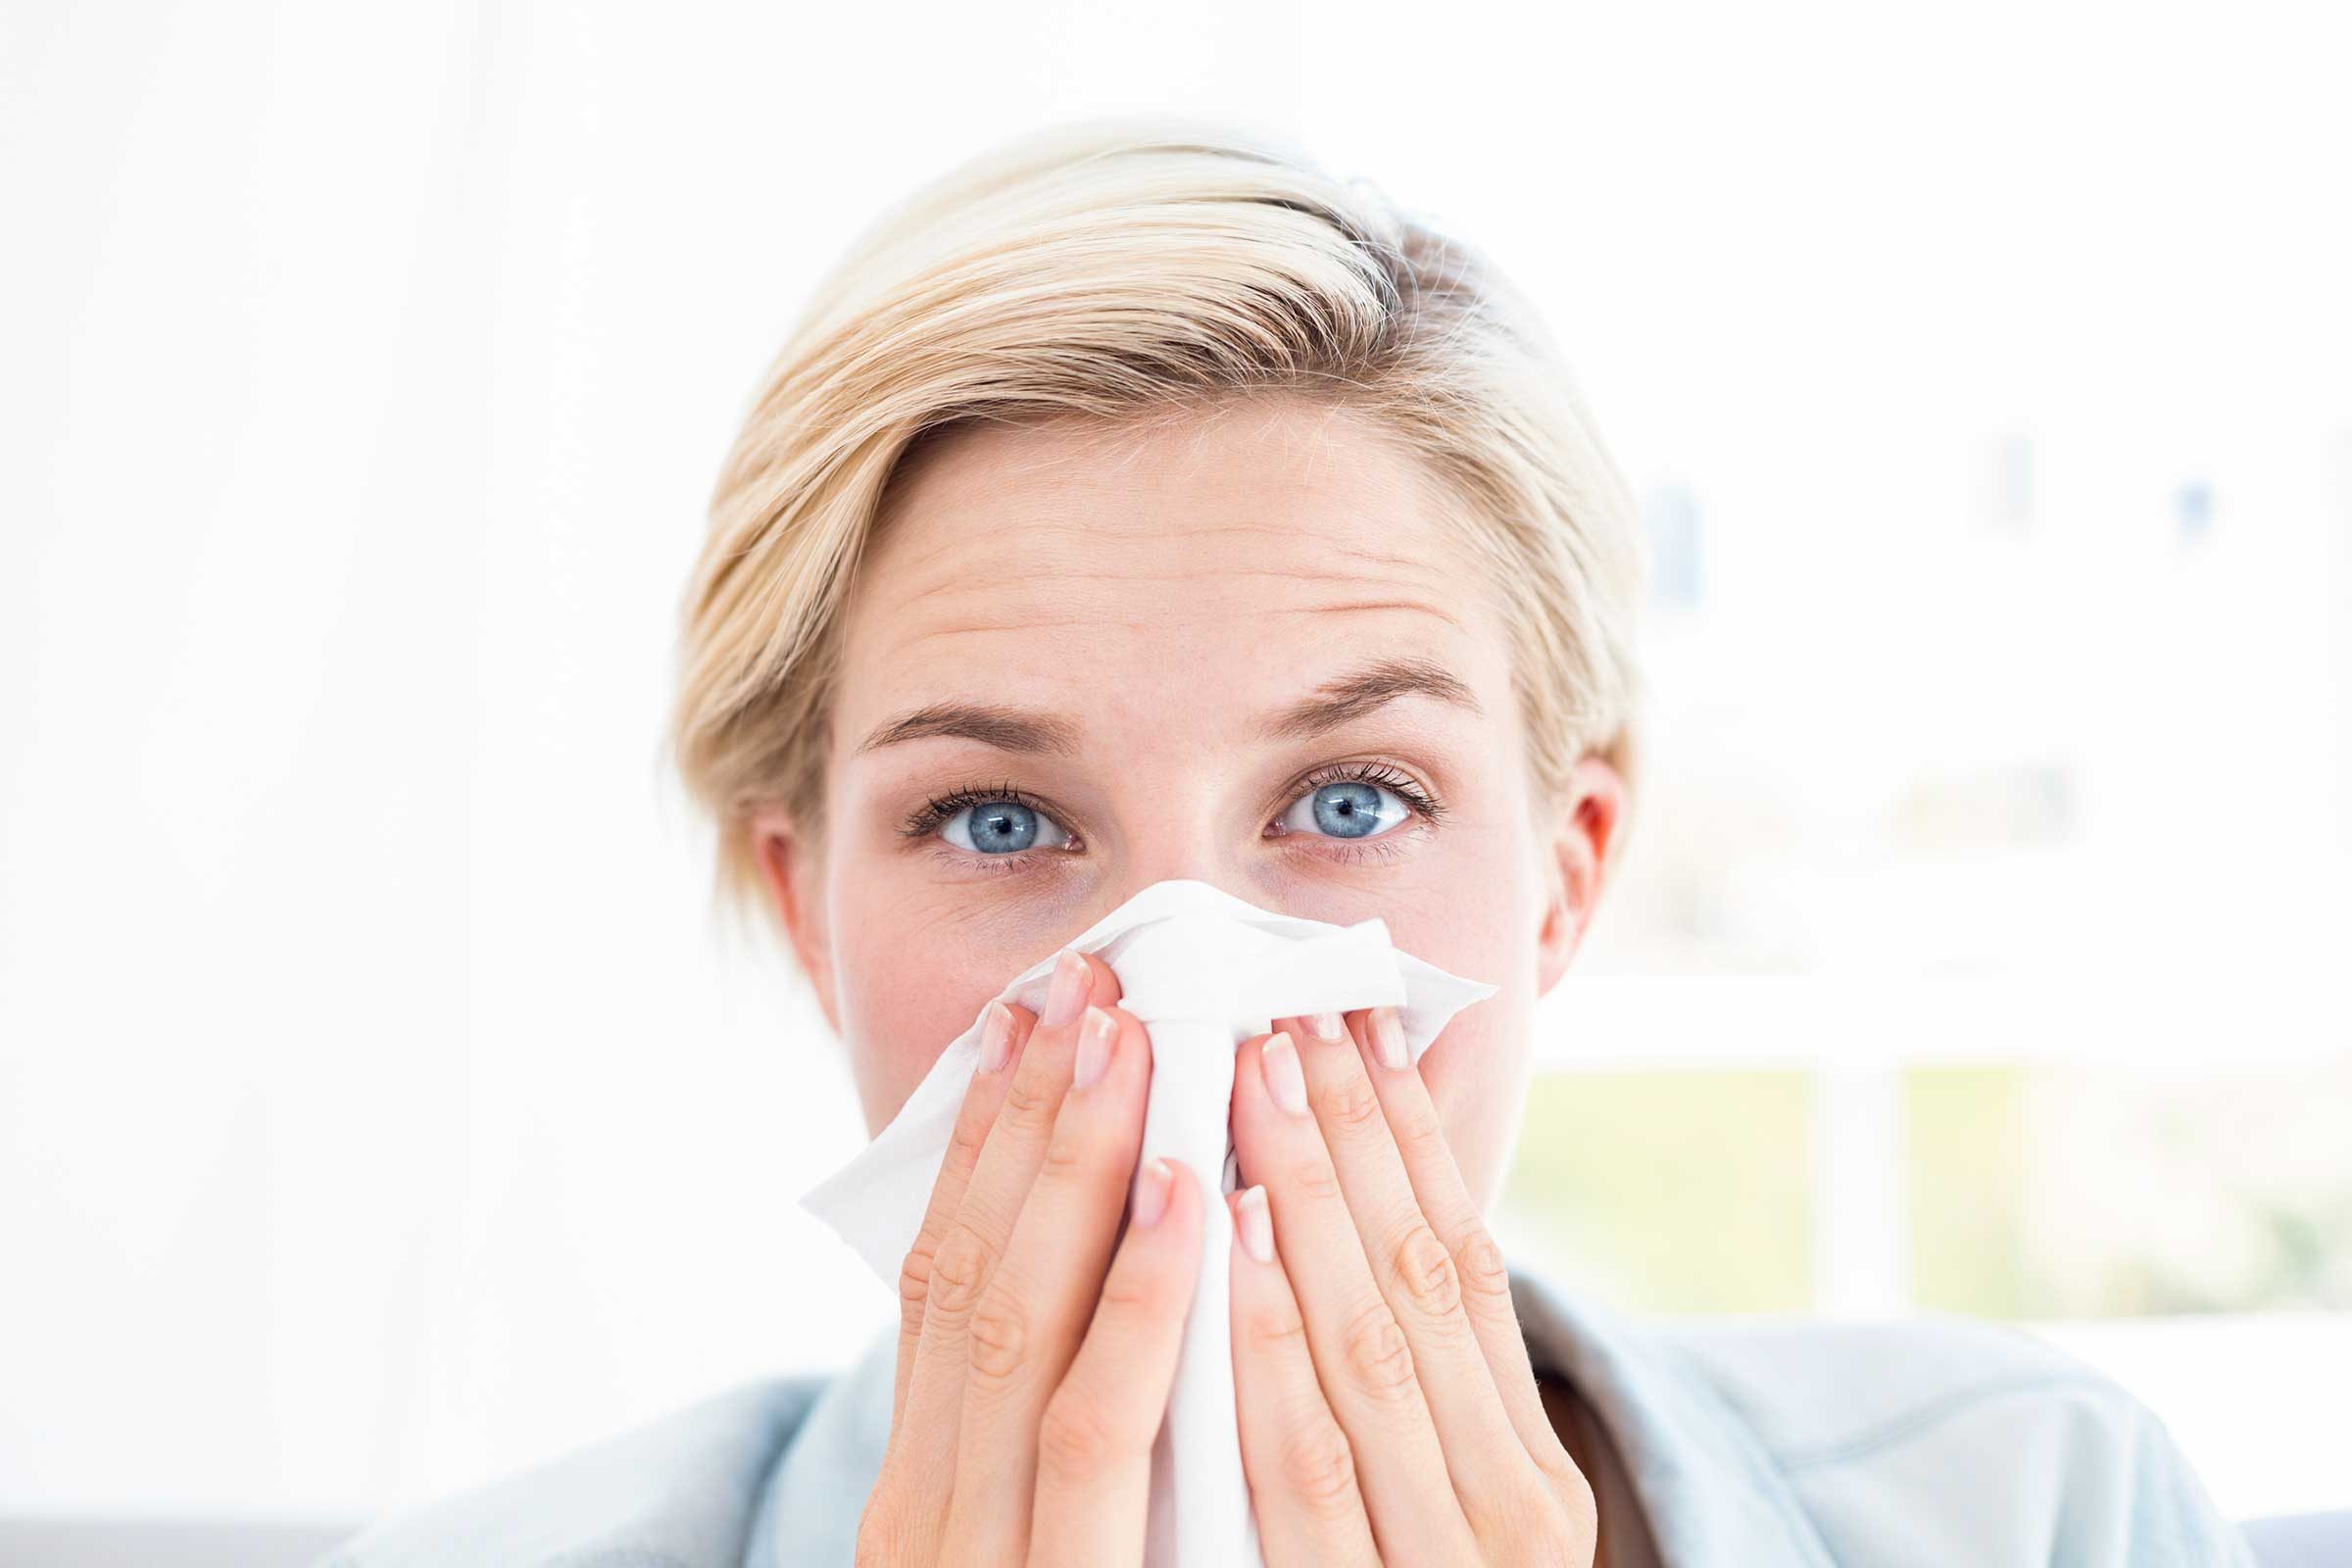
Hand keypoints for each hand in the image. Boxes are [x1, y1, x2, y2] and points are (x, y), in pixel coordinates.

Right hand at [858, 948, 1204, 1567]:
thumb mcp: (1035, 1551)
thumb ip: (1055, 1444)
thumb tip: (1110, 1277)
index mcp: (923, 1499)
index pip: (938, 1288)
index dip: (978, 1150)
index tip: (1021, 1031)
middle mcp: (928, 1515)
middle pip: (972, 1278)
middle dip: (1029, 1121)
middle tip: (1086, 987)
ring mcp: (983, 1556)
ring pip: (1022, 1327)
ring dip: (1076, 1165)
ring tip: (1131, 1040)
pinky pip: (1096, 1431)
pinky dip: (1143, 1301)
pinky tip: (1191, 1197)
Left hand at [1227, 1007, 1597, 1565]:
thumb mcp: (1457, 1534)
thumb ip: (1420, 1420)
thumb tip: (1341, 1248)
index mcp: (1536, 1479)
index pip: (1472, 1270)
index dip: (1416, 1143)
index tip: (1368, 1026)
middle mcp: (1510, 1508)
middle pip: (1421, 1280)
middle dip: (1353, 1134)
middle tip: (1294, 1013)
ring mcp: (1444, 1557)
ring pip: (1370, 1343)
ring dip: (1307, 1192)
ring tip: (1256, 1076)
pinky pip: (1306, 1457)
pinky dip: (1268, 1334)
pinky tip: (1233, 1232)